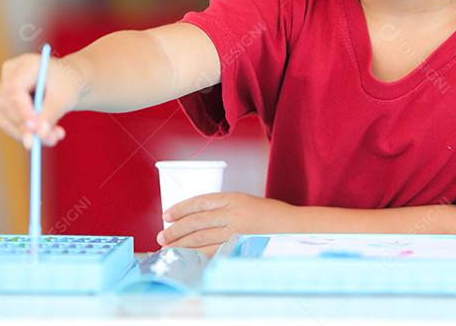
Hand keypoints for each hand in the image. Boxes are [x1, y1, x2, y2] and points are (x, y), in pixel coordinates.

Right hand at [0, 51, 85, 148]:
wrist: (67, 80)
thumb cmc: (68, 83)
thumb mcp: (64, 97)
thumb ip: (51, 114)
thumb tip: (39, 135)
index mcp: (26, 64)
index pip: (15, 89)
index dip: (23, 111)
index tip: (36, 129)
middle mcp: (9, 74)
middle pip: (9, 105)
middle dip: (28, 127)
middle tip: (50, 140)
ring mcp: (3, 89)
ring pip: (7, 119)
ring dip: (29, 134)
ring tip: (54, 138)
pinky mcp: (4, 104)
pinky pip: (9, 124)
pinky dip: (27, 133)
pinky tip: (46, 135)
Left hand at [156, 192, 296, 255]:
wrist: (294, 228)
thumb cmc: (270, 215)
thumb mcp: (246, 203)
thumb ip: (225, 209)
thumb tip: (197, 219)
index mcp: (234, 198)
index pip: (200, 202)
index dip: (181, 208)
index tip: (167, 214)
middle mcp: (233, 214)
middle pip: (196, 222)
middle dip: (176, 229)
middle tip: (161, 235)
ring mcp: (236, 232)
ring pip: (201, 238)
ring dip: (181, 244)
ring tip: (168, 247)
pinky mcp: (239, 248)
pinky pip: (213, 252)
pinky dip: (197, 255)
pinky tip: (187, 257)